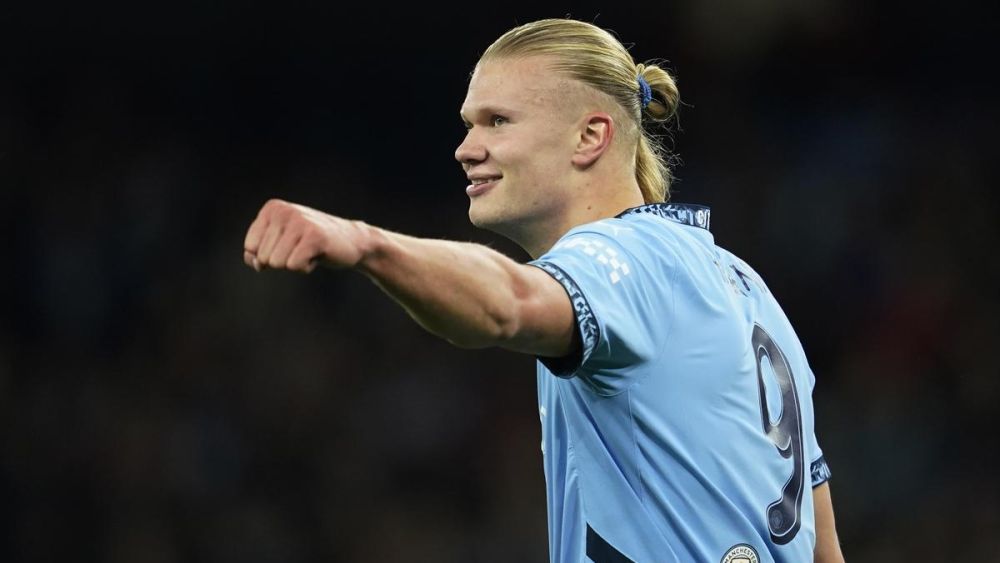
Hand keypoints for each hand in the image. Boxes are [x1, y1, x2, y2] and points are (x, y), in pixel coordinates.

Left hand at [243, 199, 367, 272]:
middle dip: (283, 260)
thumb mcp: (280, 244)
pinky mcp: (314, 236)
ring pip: (277, 263)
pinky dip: (306, 267)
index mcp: (272, 209)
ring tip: (309, 251)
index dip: (268, 255)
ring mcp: (299, 222)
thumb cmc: (312, 243)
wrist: (352, 241)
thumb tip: (256, 263)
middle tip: (302, 248)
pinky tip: (317, 255)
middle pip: (263, 257)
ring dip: (294, 264)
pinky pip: (294, 265)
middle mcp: (284, 211)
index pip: (250, 247)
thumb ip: (257, 253)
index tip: (288, 246)